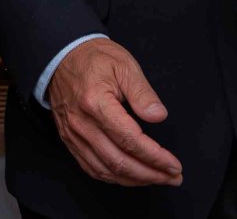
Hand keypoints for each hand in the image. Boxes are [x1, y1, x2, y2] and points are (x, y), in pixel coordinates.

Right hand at [44, 39, 182, 186]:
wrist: (61, 56)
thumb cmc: (94, 58)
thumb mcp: (124, 65)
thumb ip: (142, 93)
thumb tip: (158, 116)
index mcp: (96, 102)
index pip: (130, 140)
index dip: (155, 157)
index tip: (174, 165)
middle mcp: (81, 123)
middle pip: (119, 161)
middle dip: (150, 174)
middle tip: (173, 177)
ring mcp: (73, 134)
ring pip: (106, 170)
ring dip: (135, 180)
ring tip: (157, 178)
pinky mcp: (69, 139)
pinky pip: (91, 168)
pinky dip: (114, 178)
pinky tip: (131, 176)